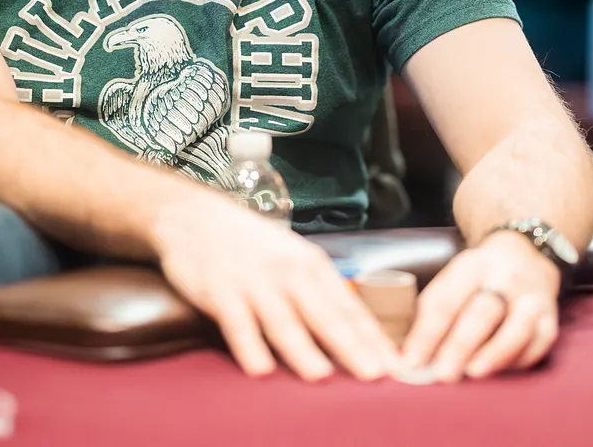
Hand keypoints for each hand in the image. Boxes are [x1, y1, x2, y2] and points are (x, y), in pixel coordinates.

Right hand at [151, 194, 399, 381]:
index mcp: (312, 266)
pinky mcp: (219, 290)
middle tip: (374, 376)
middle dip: (351, 346)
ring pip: (282, 320)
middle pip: (324, 315)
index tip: (397, 366)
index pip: (349, 307)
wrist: (195, 215)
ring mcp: (253, 281)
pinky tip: (261, 369)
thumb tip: (357, 334)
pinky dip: (249, 345)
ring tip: (323, 376)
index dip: (374, 339)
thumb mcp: (293, 260)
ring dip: (303, 349)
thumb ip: (320, 294)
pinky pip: (237, 322)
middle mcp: (288, 273)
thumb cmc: (253, 245)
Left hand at [399, 231, 559, 381]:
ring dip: (494, 353)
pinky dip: (515, 361)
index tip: (410, 361)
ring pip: (516, 328)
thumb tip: (406, 356)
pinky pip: (535, 346)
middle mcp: (505, 278)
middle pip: (482, 312)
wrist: (525, 255)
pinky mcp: (550, 321)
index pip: (446, 300)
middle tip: (442, 373)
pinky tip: (496, 373)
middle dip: (460, 345)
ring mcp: (532, 299)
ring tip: (473, 373)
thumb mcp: (452, 278)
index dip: (426, 333)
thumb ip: (429, 312)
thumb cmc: (476, 279)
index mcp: (472, 265)